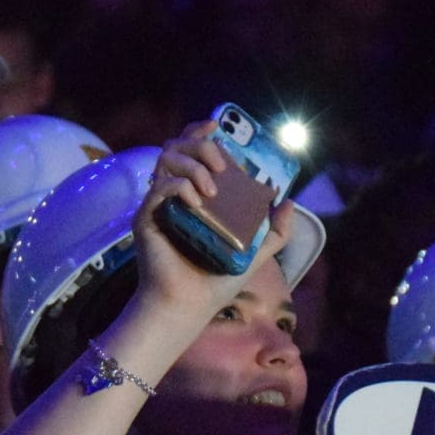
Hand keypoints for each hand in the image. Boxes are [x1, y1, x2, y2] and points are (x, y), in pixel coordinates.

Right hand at [132, 121, 293, 324]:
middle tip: (223, 165)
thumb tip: (289, 201)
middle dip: (201, 145)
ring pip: (166, 159)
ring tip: (213, 189)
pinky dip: (181, 187)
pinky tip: (198, 202)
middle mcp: (172, 195)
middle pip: (177, 146)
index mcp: (193, 196)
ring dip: (193, 166)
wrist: (189, 306)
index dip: (201, 133)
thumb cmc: (214, 283)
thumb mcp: (254, 253)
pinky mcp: (146, 218)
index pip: (190, 151)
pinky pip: (160, 187)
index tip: (217, 128)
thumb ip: (274, 231)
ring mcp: (157, 205)